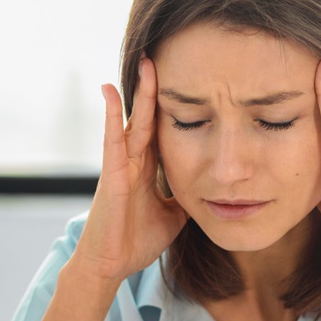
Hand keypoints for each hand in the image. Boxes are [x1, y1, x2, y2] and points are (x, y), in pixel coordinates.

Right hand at [71, 58, 186, 285]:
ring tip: (145, 61)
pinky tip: (111, 90)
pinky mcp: (111, 174)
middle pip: (149, 117)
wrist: (112, 265)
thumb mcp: (174, 216)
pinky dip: (111, 114)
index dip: (172, 106)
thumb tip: (209, 188)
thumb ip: (186, 197)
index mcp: (148, 169)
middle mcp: (134, 161)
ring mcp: (121, 165)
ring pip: (132, 120)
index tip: (186, 80)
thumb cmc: (136, 241)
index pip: (163, 129)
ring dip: (138, 92)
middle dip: (156, 88)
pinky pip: (112, 139)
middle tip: (163, 56)